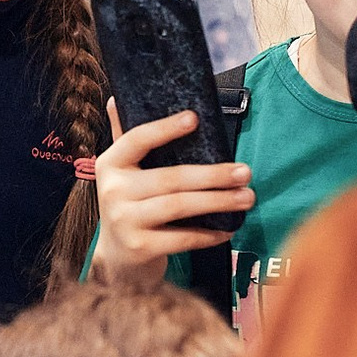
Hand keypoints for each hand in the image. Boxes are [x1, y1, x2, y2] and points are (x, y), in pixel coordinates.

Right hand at [90, 99, 252, 279]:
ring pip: (180, 206)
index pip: (137, 140)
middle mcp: (112, 191)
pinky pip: (182, 238)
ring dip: (219, 201)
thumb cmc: (129, 206)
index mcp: (110, 164)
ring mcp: (124, 221)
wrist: (116, 258)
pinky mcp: (139, 248)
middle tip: (245, 172)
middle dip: (213, 175)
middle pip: (171, 178)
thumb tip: (118, 97)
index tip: (196, 119)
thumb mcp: (122, 172)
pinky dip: (209, 234)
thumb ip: (125, 138)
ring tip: (247, 197)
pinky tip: (229, 228)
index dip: (166, 129)